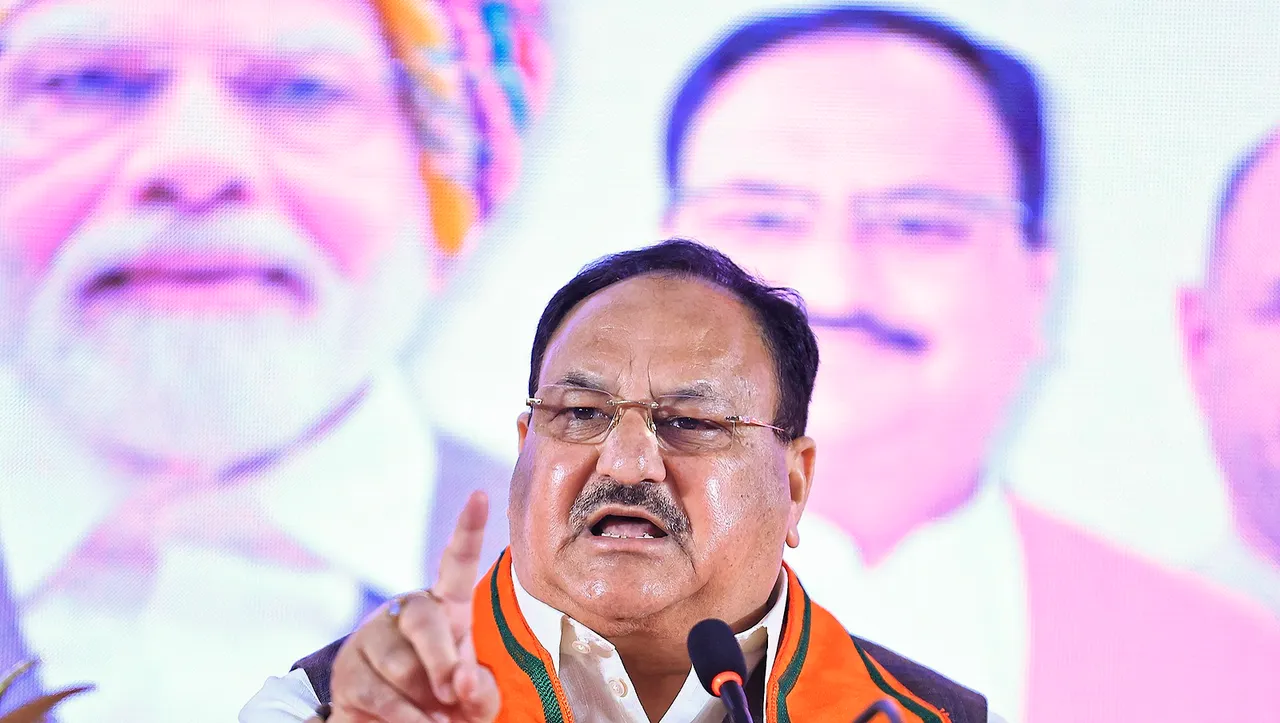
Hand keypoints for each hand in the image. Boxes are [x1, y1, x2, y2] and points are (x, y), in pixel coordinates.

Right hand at [325, 491, 499, 722]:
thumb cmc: (446, 703)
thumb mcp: (474, 696)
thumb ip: (481, 689)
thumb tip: (463, 684)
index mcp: (446, 608)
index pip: (457, 564)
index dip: (468, 530)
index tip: (480, 496)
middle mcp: (408, 612)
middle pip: (425, 620)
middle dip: (443, 660)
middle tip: (455, 692)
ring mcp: (373, 638)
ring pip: (402, 664)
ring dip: (425, 699)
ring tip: (438, 717)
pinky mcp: (349, 671)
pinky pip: (380, 693)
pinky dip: (406, 717)